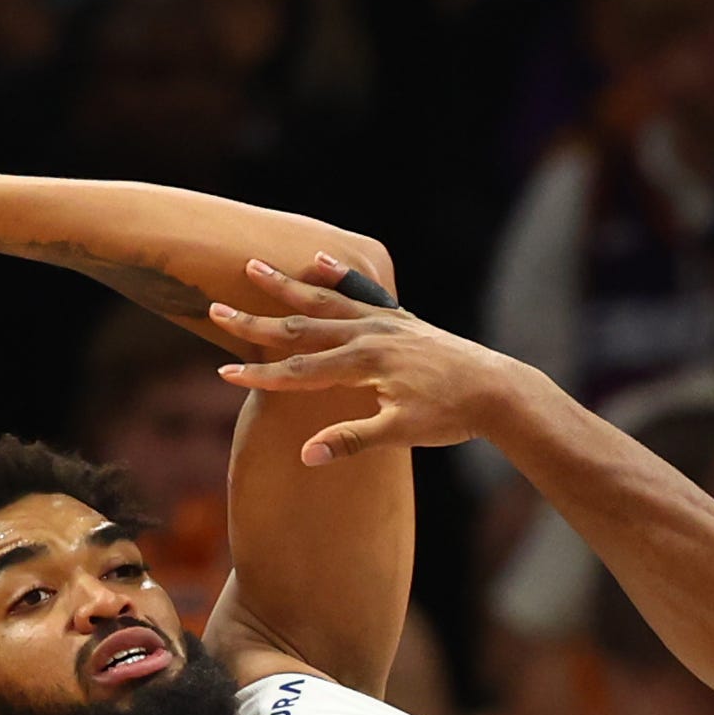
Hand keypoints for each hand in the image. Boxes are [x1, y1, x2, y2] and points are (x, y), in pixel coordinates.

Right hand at [209, 257, 528, 463]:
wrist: (497, 388)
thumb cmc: (450, 415)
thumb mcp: (400, 433)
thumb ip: (351, 440)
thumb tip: (307, 454)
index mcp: (363, 363)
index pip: (299, 372)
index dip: (259, 375)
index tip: (223, 372)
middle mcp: (369, 334)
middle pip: (301, 326)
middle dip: (256, 320)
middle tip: (216, 307)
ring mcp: (384, 322)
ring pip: (326, 300)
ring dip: (287, 285)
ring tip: (254, 266)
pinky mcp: (400, 320)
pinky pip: (360, 292)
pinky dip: (337, 275)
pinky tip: (318, 259)